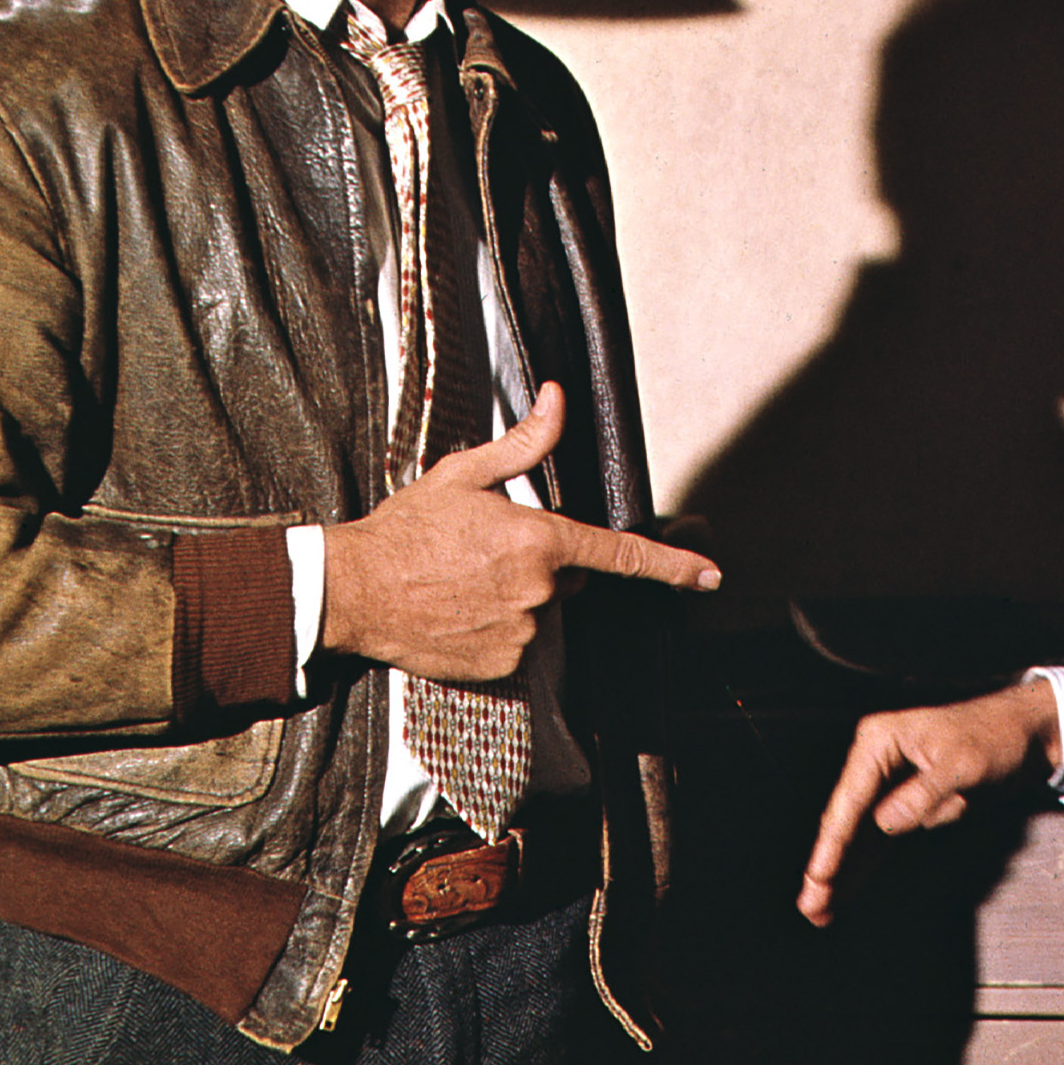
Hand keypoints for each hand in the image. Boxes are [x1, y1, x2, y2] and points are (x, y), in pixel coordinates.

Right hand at [319, 382, 719, 681]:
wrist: (352, 591)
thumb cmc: (406, 529)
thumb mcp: (464, 474)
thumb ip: (524, 441)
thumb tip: (557, 399)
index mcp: (539, 540)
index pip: (620, 554)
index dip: (673, 566)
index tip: (711, 576)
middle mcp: (538, 590)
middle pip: (567, 577)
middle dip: (540, 562)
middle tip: (482, 552)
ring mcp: (521, 633)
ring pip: (540, 610)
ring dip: (515, 596)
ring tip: (461, 581)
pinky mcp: (500, 665)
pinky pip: (516, 644)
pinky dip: (496, 629)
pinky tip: (458, 611)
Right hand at [797, 680, 1062, 926]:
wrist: (1023, 734)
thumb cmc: (993, 737)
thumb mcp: (963, 763)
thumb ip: (923, 793)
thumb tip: (886, 822)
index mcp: (880, 741)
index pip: (850, 799)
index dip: (833, 842)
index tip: (819, 874)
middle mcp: (876, 761)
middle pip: (844, 821)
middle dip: (827, 865)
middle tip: (810, 904)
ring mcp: (887, 785)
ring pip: (856, 838)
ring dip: (841, 873)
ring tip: (819, 911)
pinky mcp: (904, 805)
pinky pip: (877, 842)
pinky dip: (863, 867)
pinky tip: (846, 893)